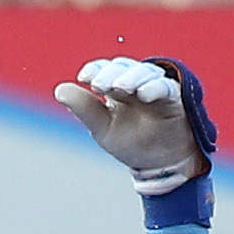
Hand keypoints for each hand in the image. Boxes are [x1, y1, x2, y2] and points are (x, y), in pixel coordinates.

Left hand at [55, 54, 213, 191]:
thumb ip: (84, 109)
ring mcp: (155, 87)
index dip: (96, 69)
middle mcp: (136, 82)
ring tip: (121, 87)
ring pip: (144, 73)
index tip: (84, 77)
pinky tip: (144, 94)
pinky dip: (155, 87)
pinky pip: (165, 87)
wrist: (160, 165)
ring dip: (132, 77)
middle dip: (110, 74)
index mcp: (117, 87)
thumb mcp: (102, 128)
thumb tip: (59, 90)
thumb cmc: (131, 143)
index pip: (105, 69)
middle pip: (123, 67)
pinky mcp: (174, 98)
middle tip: (99, 85)